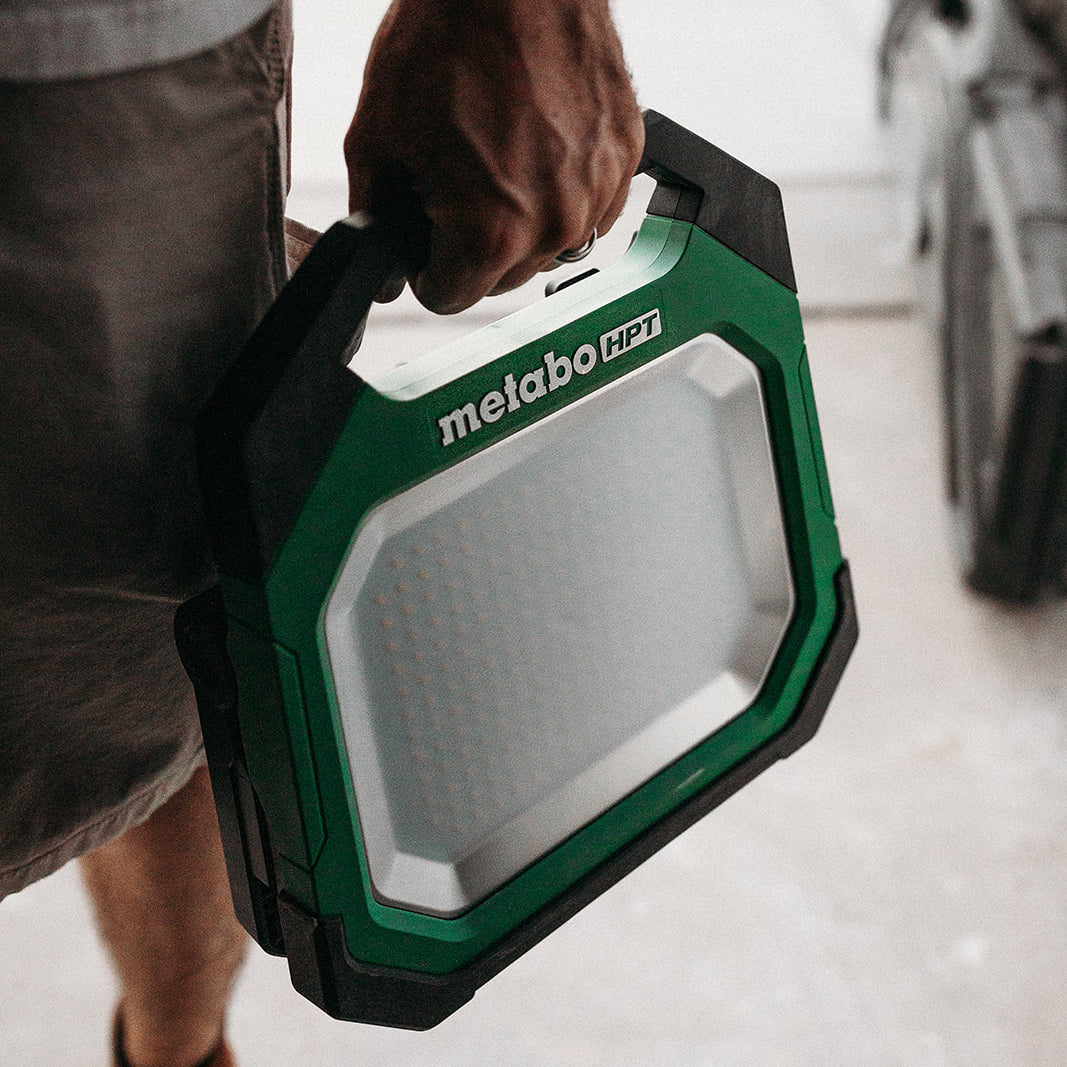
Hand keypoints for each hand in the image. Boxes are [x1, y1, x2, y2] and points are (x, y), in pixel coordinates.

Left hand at [343, 0, 643, 313]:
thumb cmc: (448, 35)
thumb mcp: (377, 138)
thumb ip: (376, 220)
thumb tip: (383, 269)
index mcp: (491, 234)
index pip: (448, 298)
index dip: (424, 266)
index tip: (423, 235)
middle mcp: (554, 226)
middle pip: (498, 280)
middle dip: (470, 244)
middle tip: (455, 182)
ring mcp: (597, 195)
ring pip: (546, 249)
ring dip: (519, 222)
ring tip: (496, 154)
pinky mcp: (625, 161)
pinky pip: (587, 210)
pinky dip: (560, 192)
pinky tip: (535, 146)